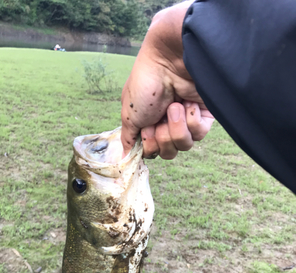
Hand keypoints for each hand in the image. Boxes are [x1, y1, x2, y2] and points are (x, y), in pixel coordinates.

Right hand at [121, 1, 213, 158]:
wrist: (168, 60)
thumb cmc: (145, 84)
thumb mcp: (129, 115)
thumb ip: (127, 139)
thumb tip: (124, 157)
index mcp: (149, 125)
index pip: (151, 152)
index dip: (149, 146)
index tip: (146, 129)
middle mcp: (167, 124)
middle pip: (168, 153)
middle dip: (163, 138)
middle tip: (160, 118)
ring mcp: (186, 120)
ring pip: (184, 146)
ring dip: (176, 127)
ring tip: (175, 106)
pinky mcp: (204, 115)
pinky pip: (199, 134)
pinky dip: (191, 120)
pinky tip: (188, 104)